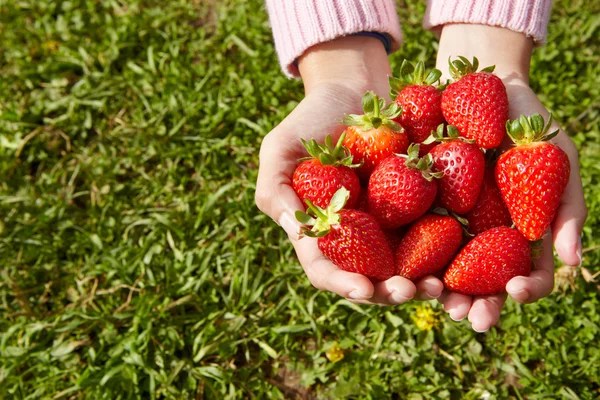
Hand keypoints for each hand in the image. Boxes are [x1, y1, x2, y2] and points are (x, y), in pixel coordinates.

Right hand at [256, 36, 442, 304]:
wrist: (354, 89)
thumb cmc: (311, 119)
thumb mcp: (279, 150)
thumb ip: (275, 190)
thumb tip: (297, 232)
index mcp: (321, 230)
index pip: (325, 269)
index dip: (342, 284)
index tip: (363, 289)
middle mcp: (356, 235)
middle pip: (370, 278)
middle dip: (388, 291)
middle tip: (409, 291)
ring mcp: (388, 223)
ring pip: (405, 265)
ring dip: (421, 281)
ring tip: (439, 286)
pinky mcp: (418, 205)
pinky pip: (433, 233)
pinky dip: (446, 250)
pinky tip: (461, 254)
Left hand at [435, 24, 586, 330]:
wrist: (484, 86)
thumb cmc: (529, 125)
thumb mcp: (558, 161)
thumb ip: (567, 209)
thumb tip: (573, 263)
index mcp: (518, 234)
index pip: (526, 274)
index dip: (525, 289)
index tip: (515, 291)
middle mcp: (482, 236)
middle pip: (482, 281)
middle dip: (478, 303)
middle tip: (470, 318)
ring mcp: (449, 222)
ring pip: (444, 266)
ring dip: (439, 289)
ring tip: (432, 300)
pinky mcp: (418, 205)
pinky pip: (411, 232)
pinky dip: (406, 250)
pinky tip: (398, 264)